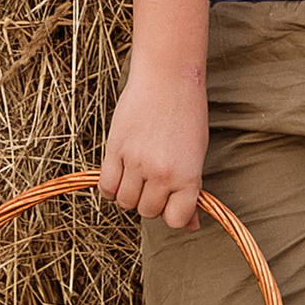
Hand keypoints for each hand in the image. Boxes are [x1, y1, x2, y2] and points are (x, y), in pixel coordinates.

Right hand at [100, 61, 207, 229]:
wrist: (167, 77)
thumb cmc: (187, 114)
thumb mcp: (197, 154)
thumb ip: (191, 191)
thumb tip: (192, 226)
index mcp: (187, 176)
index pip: (175, 219)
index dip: (173, 213)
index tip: (173, 200)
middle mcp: (161, 174)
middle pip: (148, 211)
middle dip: (151, 201)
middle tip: (155, 181)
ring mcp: (136, 163)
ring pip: (126, 202)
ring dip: (131, 194)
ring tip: (138, 175)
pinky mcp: (115, 150)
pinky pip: (106, 186)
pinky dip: (111, 187)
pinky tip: (120, 174)